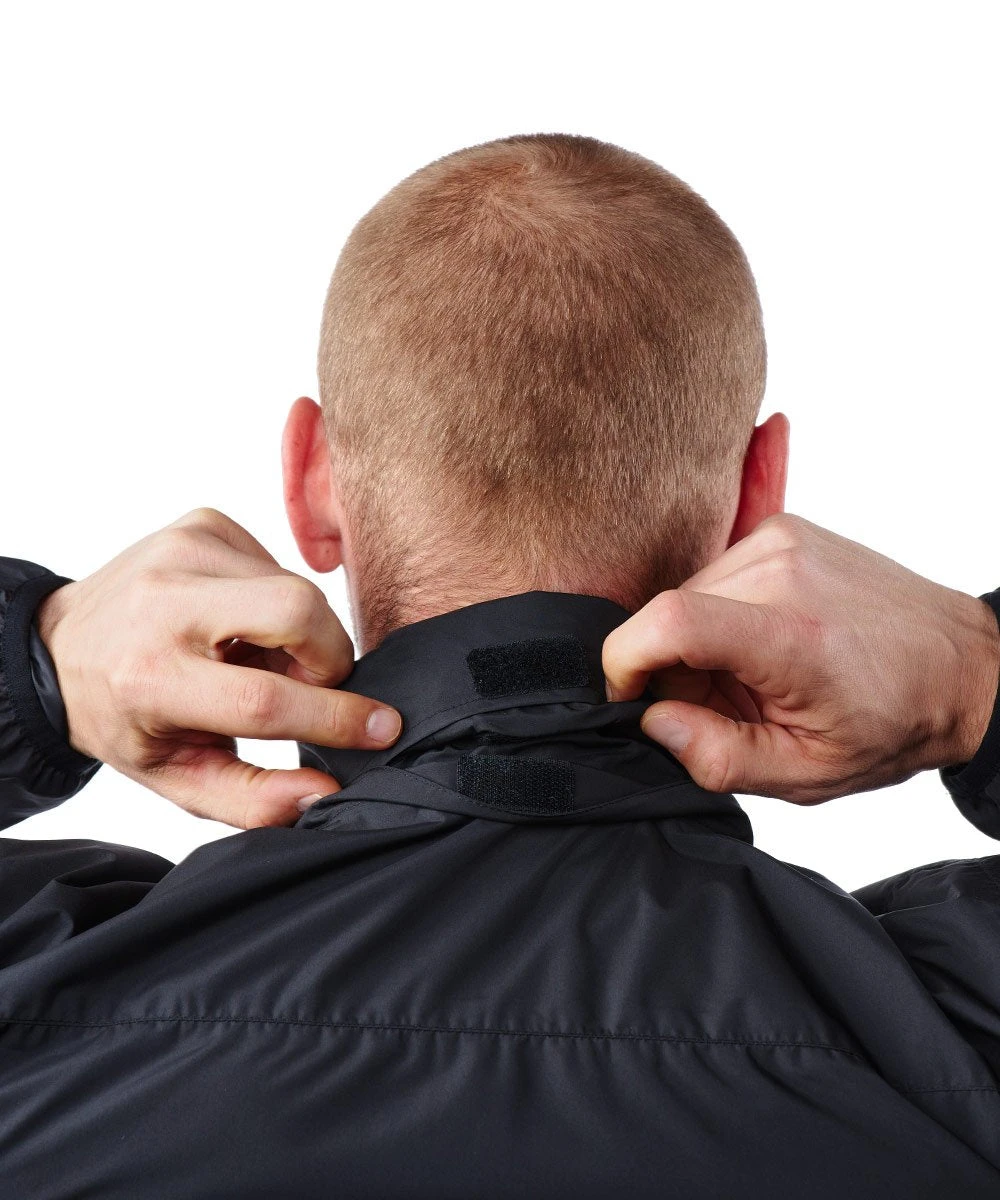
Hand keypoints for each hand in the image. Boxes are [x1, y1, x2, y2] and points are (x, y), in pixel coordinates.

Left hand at [35, 508, 401, 827]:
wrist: (60, 646)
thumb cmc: (125, 715)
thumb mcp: (175, 775)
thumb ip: (250, 798)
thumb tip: (323, 791)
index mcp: (149, 676)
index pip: (264, 696)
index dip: (335, 716)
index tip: (381, 726)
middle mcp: (161, 602)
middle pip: (296, 609)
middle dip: (327, 656)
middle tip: (303, 684)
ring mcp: (182, 551)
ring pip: (297, 586)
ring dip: (299, 633)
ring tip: (255, 655)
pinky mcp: (201, 523)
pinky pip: (279, 563)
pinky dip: (276, 602)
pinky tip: (239, 622)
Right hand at [602, 514, 999, 803]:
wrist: (961, 664)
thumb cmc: (894, 720)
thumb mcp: (807, 773)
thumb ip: (719, 757)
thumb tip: (652, 721)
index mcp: (792, 637)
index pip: (669, 623)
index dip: (625, 662)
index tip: (631, 698)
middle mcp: (784, 570)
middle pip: (669, 615)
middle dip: (672, 667)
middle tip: (727, 703)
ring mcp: (782, 540)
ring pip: (687, 594)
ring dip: (697, 641)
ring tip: (756, 673)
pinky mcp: (781, 529)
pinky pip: (714, 576)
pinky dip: (721, 614)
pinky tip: (765, 641)